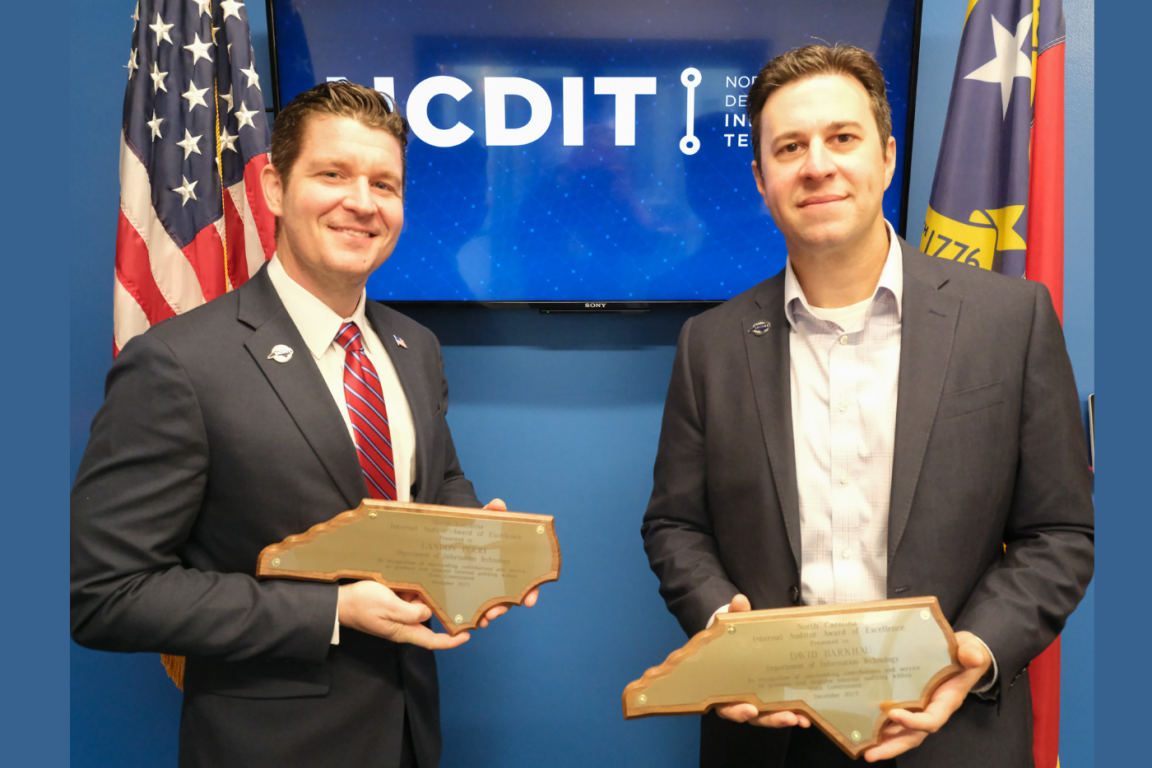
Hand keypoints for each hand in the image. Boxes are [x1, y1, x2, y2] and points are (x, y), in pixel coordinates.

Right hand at [338, 580, 469, 649]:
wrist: (341, 602)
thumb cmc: (362, 604)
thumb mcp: (387, 606)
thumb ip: (409, 611)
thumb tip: (429, 612)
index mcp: (404, 630)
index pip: (432, 641)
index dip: (451, 640)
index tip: (467, 635)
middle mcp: (405, 624)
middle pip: (431, 623)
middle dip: (448, 617)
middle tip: (467, 605)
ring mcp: (400, 614)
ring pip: (424, 608)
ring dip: (435, 599)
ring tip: (452, 587)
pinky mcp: (395, 603)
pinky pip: (413, 598)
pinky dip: (422, 591)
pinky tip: (430, 579)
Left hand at [475, 498, 538, 627]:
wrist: (461, 532)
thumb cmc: (480, 527)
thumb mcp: (484, 518)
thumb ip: (492, 511)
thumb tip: (498, 505)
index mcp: (512, 561)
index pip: (528, 579)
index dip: (531, 590)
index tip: (530, 601)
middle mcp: (503, 576)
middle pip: (510, 596)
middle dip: (505, 606)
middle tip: (497, 611)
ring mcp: (489, 584)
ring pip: (495, 604)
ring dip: (491, 612)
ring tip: (484, 617)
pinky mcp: (473, 588)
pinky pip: (477, 605)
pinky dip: (476, 614)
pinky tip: (472, 618)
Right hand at [715, 594, 811, 728]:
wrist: (737, 636)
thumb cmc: (730, 635)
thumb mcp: (730, 624)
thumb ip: (735, 614)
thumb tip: (740, 600)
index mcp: (722, 685)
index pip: (725, 705)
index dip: (737, 710)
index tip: (750, 709)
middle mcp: (738, 697)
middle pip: (751, 715)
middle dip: (769, 718)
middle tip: (785, 717)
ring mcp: (756, 700)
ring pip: (767, 716)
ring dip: (783, 718)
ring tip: (799, 718)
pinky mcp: (771, 697)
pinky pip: (779, 709)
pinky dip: (792, 713)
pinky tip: (807, 715)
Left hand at [862, 631, 991, 761]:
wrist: (962, 652)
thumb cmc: (966, 654)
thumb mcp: (971, 650)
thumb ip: (972, 654)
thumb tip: (972, 657)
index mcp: (946, 701)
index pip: (931, 719)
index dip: (915, 722)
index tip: (894, 714)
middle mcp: (931, 709)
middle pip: (913, 734)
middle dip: (893, 746)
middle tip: (871, 754)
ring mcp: (918, 707)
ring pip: (901, 730)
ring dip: (882, 741)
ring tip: (861, 747)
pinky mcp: (907, 699)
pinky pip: (893, 717)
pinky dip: (879, 724)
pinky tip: (861, 728)